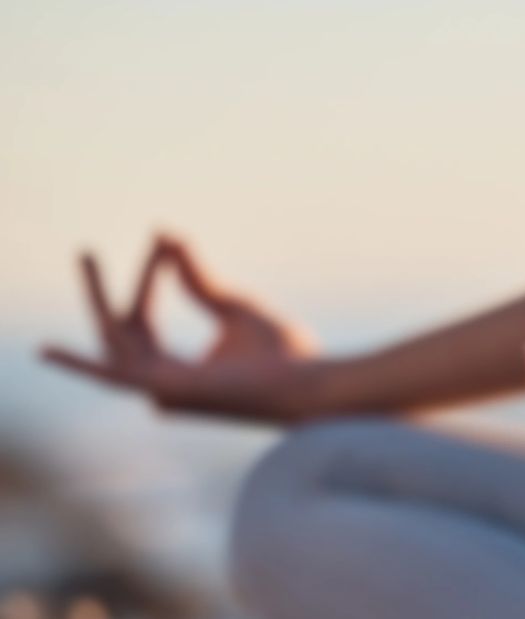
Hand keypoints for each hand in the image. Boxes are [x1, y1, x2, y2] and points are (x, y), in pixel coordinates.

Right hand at [42, 236, 320, 422]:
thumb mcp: (232, 305)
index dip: (148, 278)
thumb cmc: (282, 354)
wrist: (308, 381)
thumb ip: (197, 279)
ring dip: (98, 298)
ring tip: (85, 256)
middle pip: (121, 331)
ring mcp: (162, 392)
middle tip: (84, 251)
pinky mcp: (167, 392)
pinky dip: (82, 361)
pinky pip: (115, 373)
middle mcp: (162, 385)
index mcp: (177, 369)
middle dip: (101, 292)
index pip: (144, 319)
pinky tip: (48, 349)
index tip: (161, 241)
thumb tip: (169, 237)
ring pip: (114, 341)